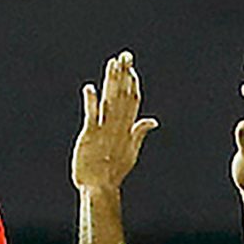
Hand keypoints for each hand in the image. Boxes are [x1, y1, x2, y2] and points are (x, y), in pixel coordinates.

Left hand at [72, 52, 158, 192]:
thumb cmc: (113, 171)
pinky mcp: (90, 135)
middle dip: (124, 75)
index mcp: (128, 128)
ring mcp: (105, 130)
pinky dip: (91, 101)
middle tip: (124, 55)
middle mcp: (118, 126)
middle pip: (123, 95)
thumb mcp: (131, 151)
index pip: (133, 100)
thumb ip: (140, 132)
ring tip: (112, 63)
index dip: (132, 83)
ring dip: (112, 81)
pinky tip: (90, 87)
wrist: (100, 187)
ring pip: (110, 100)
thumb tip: (154, 121)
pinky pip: (92, 115)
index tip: (130, 68)